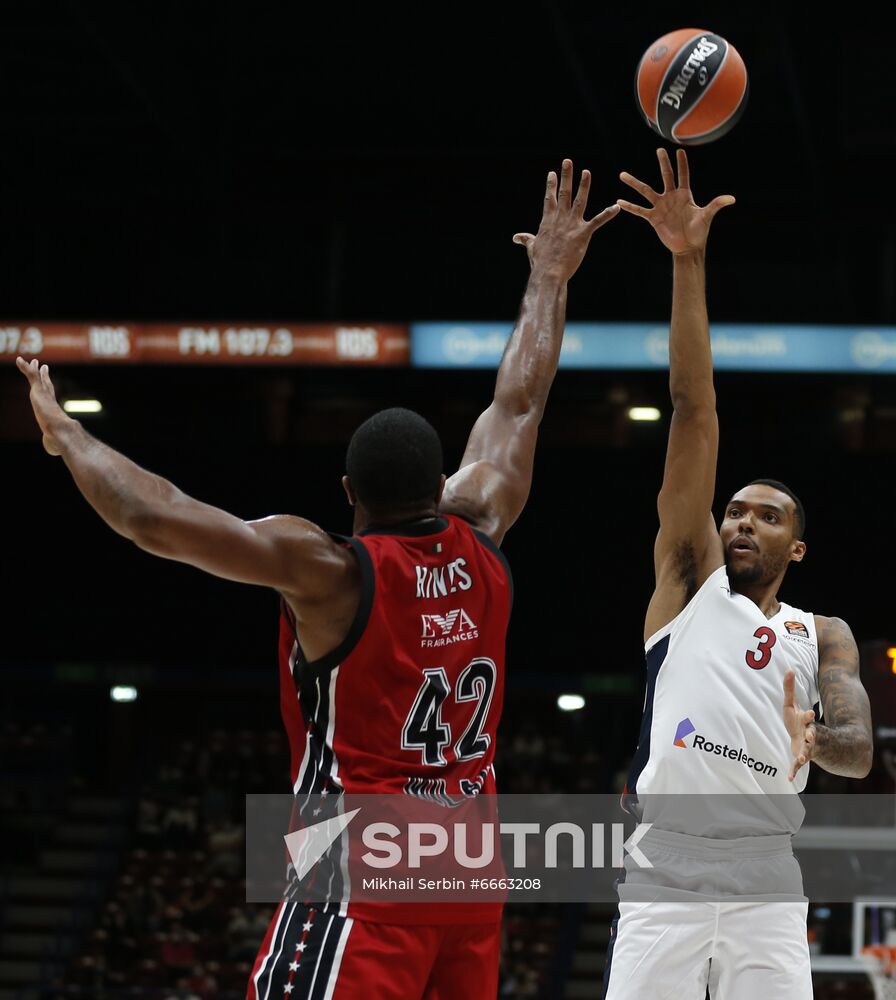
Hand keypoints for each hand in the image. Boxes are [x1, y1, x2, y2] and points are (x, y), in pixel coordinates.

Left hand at [15, 356, 73, 455]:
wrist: (63, 434)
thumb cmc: (60, 441)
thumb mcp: (52, 443)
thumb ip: (50, 443)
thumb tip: (52, 449)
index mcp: (52, 410)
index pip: (50, 397)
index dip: (49, 389)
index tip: (48, 383)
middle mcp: (49, 400)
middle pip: (45, 384)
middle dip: (43, 375)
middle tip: (41, 366)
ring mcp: (44, 395)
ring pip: (36, 378)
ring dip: (30, 369)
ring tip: (22, 361)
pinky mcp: (39, 392)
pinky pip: (31, 376)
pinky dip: (25, 368)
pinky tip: (19, 361)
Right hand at [513, 158, 618, 280]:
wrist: (549, 273)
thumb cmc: (540, 262)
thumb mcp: (531, 247)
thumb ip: (526, 239)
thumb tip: (516, 237)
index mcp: (548, 221)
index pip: (549, 198)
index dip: (551, 184)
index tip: (552, 172)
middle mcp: (560, 219)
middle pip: (564, 193)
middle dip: (566, 176)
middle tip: (568, 161)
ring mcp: (572, 225)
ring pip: (580, 201)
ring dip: (584, 186)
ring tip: (586, 172)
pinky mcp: (583, 234)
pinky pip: (598, 221)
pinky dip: (608, 214)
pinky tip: (617, 207)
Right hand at [617, 148, 734, 254]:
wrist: (688, 247)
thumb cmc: (699, 231)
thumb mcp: (707, 216)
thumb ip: (716, 205)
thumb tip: (732, 199)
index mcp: (685, 194)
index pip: (683, 175)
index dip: (682, 163)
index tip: (679, 150)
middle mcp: (671, 197)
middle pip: (665, 176)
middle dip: (663, 163)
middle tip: (659, 150)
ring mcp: (660, 206)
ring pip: (646, 191)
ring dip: (634, 183)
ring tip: (622, 174)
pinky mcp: (653, 218)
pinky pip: (640, 210)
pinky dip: (630, 207)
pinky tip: (620, 201)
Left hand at [783, 670, 816, 781]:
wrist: (805, 739)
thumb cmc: (796, 720)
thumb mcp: (791, 704)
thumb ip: (789, 688)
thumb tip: (789, 669)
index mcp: (805, 722)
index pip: (807, 717)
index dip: (808, 715)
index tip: (810, 713)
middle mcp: (808, 735)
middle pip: (811, 734)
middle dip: (811, 734)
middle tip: (810, 734)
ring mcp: (806, 747)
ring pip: (807, 751)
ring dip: (805, 755)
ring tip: (802, 760)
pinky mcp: (800, 757)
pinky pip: (796, 765)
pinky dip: (793, 771)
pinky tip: (789, 778)